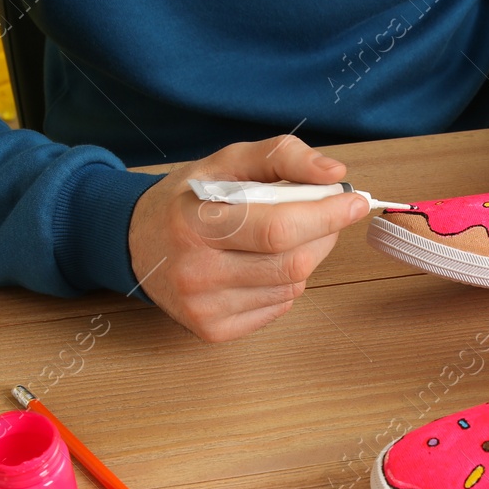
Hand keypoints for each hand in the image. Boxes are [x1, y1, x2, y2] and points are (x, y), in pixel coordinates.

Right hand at [128, 135, 367, 341]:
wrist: (135, 243)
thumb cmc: (187, 199)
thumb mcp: (225, 162)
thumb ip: (280, 157)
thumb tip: (334, 175)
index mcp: (196, 222)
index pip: (278, 228)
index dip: (326, 216)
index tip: (354, 202)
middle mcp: (196, 271)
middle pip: (292, 263)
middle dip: (323, 235)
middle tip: (323, 216)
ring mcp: (204, 307)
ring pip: (290, 287)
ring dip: (304, 259)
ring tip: (280, 239)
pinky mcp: (212, 331)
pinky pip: (276, 308)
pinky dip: (283, 285)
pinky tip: (260, 266)